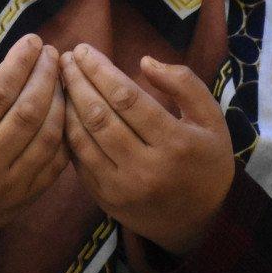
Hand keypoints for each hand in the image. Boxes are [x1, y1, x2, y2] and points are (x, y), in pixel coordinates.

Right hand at [0, 34, 68, 238]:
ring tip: (60, 77)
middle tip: (51, 52)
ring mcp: (8, 186)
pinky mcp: (22, 200)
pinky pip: (55, 166)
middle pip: (27, 113)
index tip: (31, 41)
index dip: (18, 64)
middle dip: (44, 76)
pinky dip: (64, 136)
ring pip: (47, 138)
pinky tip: (64, 111)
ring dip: (59, 102)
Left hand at [60, 44, 234, 255]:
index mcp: (176, 143)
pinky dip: (69, 133)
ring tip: (60, 79)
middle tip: (65, 59)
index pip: (126, 98)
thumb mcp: (211, 118)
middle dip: (78, 82)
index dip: (100, 71)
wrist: (200, 222)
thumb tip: (145, 61)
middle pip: (100, 116)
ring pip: (84, 139)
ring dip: (67, 105)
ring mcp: (123, 188)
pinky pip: (79, 161)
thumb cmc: (206, 161)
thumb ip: (184, 84)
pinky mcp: (106, 200)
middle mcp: (146, 168)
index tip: (83, 50)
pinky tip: (63, 110)